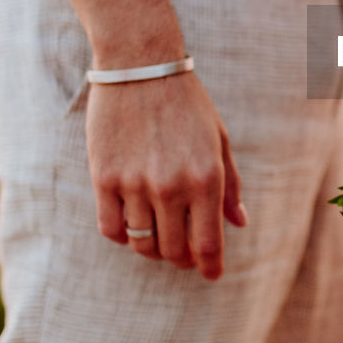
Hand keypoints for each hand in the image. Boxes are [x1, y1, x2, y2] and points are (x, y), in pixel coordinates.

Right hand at [86, 71, 245, 279]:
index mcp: (207, 178)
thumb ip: (230, 185)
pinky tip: (131, 226)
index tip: (212, 275)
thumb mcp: (219, 140)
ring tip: (159, 239)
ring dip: (153, 249)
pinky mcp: (104, 178)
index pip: (208, 243)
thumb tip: (239, 223)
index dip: (210, 266)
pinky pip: (111, 229)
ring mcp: (135, 185)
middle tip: (184, 255)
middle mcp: (171, 187)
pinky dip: (122, 237)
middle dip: (182, 259)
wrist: (140, 66)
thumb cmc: (187, 103)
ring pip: (142, 244)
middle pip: (174, 250)